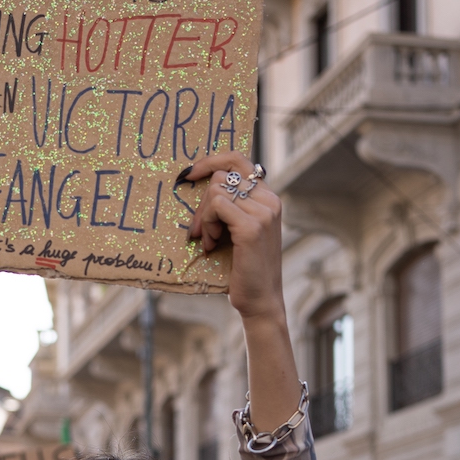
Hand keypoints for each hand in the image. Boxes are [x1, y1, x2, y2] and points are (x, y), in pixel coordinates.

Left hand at [181, 153, 283, 323]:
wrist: (260, 299)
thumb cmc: (245, 267)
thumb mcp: (240, 229)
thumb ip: (232, 206)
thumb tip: (201, 182)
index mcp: (269, 198)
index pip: (238, 159)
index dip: (211, 160)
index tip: (190, 174)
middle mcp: (270, 200)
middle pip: (221, 177)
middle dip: (202, 203)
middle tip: (198, 231)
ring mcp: (263, 212)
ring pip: (217, 190)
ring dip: (205, 217)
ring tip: (210, 240)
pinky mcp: (252, 227)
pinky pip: (217, 205)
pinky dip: (207, 224)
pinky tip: (212, 244)